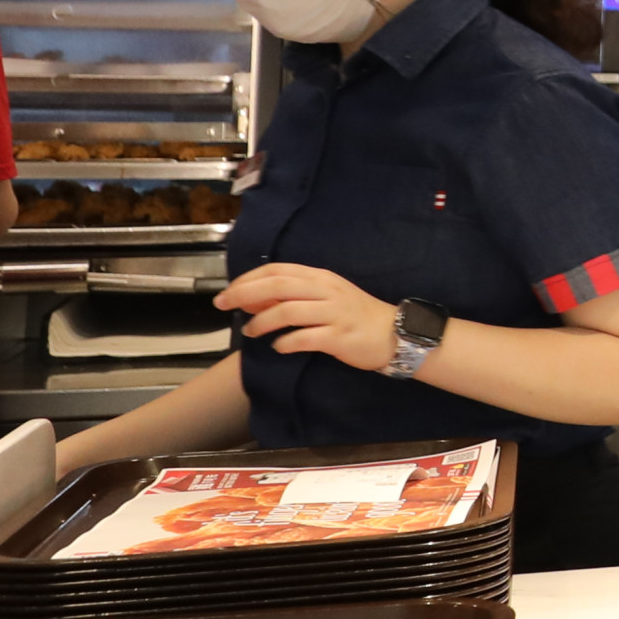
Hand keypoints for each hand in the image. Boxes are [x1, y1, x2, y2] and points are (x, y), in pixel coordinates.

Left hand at [214, 262, 399, 370]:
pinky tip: (279, 347)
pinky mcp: (339, 337)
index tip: (229, 292)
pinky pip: (304, 338)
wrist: (395, 334)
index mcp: (320, 277)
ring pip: (288, 312)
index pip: (277, 270)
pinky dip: (286, 343)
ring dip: (262, 322)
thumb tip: (255, 299)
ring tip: (251, 332)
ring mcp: (334, 313)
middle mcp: (326, 291)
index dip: (248, 279)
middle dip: (244, 294)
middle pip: (277, 286)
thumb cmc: (356, 315)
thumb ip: (294, 295)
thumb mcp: (326, 296)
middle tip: (223, 305)